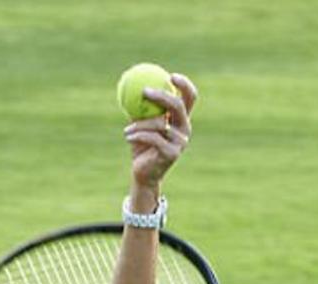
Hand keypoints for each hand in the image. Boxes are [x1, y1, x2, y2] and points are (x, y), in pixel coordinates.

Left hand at [123, 73, 197, 188]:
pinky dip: (138, 135)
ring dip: (139, 124)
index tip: (171, 76)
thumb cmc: (141, 147)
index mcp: (181, 119)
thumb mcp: (140, 125)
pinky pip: (153, 138)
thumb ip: (141, 108)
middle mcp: (185, 129)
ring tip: (127, 129)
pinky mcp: (172, 153)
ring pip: (160, 123)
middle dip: (163, 96)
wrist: (143, 174)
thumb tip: (131, 85)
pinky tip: (127, 136)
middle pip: (179, 106)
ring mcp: (181, 142)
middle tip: (145, 91)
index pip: (189, 98)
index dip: (184, 85)